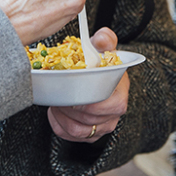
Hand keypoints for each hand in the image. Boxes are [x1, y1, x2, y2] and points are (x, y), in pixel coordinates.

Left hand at [48, 28, 128, 142]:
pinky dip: (58, 124)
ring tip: (55, 101)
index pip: (111, 105)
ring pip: (78, 130)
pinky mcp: (90, 134)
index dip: (90, 102)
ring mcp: (103, 125)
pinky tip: (55, 111)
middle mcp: (114, 112)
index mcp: (120, 91)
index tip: (72, 91)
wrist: (97, 76)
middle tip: (57, 94)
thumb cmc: (100, 62)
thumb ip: (104, 40)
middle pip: (90, 119)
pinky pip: (70, 136)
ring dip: (61, 116)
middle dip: (69, 107)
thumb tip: (102, 39)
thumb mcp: (103, 48)